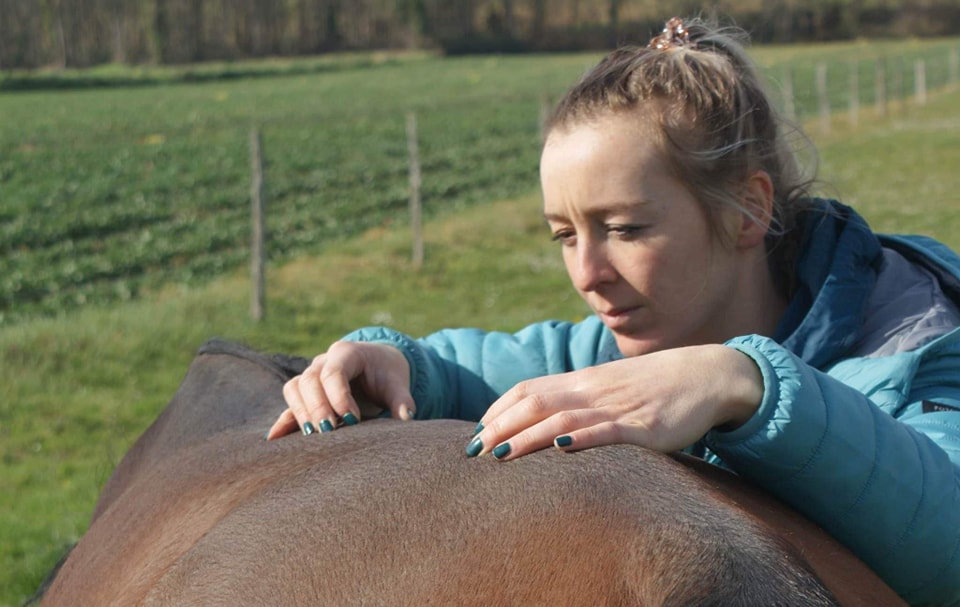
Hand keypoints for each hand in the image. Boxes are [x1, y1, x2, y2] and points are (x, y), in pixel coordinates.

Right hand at [267, 341, 414, 438]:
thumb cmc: (387, 373)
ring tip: (313, 436)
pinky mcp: (306, 395)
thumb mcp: (397, 383)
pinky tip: (275, 441)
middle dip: (317, 407)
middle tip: (329, 431)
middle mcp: (323, 361)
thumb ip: (401, 399)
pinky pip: (289, 405)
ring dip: (300, 413)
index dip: (339, 396)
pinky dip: (283, 422)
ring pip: (294, 388)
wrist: (377, 365)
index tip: (352, 420)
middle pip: (309, 380)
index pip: (334, 372)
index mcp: (346, 352)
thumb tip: (406, 417)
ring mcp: (311, 376)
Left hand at [465, 344, 763, 460]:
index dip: (498, 411)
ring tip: (499, 454)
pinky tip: (561, 448)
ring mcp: (617, 408)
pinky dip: (582, 438)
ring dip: (527, 436)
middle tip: (472, 452)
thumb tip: (540, 428)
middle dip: (500, 427)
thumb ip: (576, 403)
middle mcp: (592, 390)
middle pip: (535, 403)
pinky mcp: (644, 427)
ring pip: (563, 418)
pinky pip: (608, 431)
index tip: (474, 434)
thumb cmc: (652, 389)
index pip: (528, 390)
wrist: (704, 375)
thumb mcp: (608, 390)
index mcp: (582, 381)